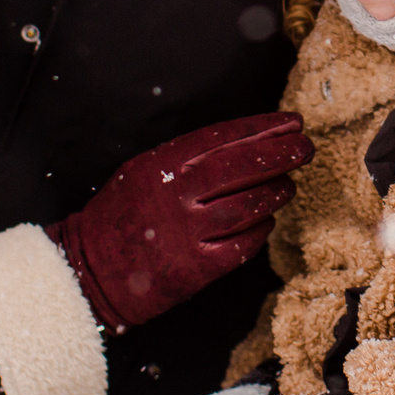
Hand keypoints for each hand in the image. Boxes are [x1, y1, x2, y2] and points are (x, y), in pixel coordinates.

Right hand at [49, 112, 313, 332]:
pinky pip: (241, 246)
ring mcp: (187, 234)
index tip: (291, 122)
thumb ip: (184, 159)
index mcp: (161, 166)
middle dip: (280, 154)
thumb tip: (240, 144)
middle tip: (305, 146)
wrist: (89, 272)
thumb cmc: (118, 218)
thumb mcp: (141, 172)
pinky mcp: (196, 269)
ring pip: (247, 207)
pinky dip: (259, 230)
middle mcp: (176, 197)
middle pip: (240, 168)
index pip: (222, 138)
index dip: (261, 128)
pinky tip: (267, 221)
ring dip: (275, 192)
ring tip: (289, 184)